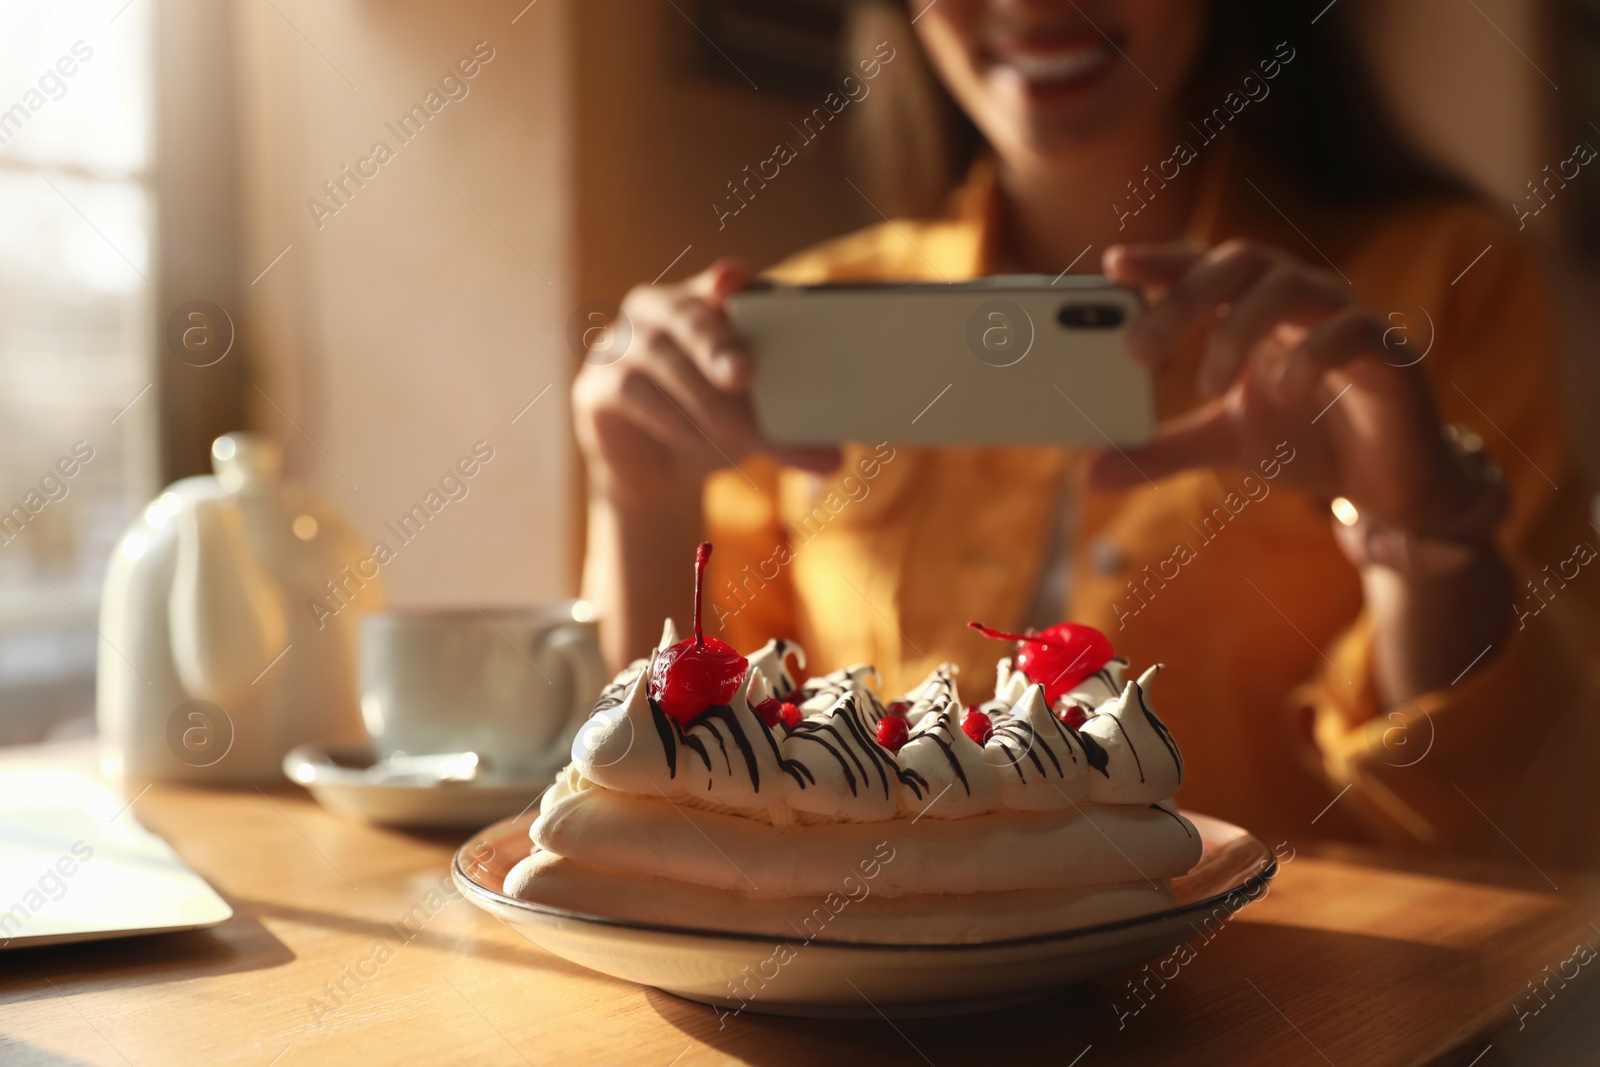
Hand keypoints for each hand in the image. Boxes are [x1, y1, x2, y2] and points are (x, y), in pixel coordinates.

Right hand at [571, 258, 840, 509]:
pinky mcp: (597, 385)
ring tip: (733, 433)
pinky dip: (668, 418)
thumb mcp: (755, 424)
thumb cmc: (713, 426)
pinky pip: (632, 391)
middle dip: (718, 345)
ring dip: (701, 400)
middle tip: (745, 373)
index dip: (728, 280)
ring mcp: (622, 343)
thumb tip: (836, 461)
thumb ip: (791, 433)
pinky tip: (693, 440)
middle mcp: (661, 311)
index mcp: (708, 304)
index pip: (723, 281)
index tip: (731, 283)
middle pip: (688, 316)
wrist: (656, 474)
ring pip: (662, 359)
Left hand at [1091, 241, 1469, 531]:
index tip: (1113, 264)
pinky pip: (1352, 330)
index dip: (1163, 259)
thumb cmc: (1308, 442)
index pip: (1206, 266)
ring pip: (1292, 285)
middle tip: (1138, 349)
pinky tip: (1284, 389)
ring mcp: (1348, 320)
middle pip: (1243, 261)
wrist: (1388, 486)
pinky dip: (1311, 355)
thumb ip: (1159, 450)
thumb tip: (1088, 472)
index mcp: (1257, 311)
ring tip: (1208, 384)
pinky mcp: (1391, 354)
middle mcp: (1300, 303)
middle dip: (1185, 296)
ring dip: (1238, 329)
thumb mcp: (1223, 443)